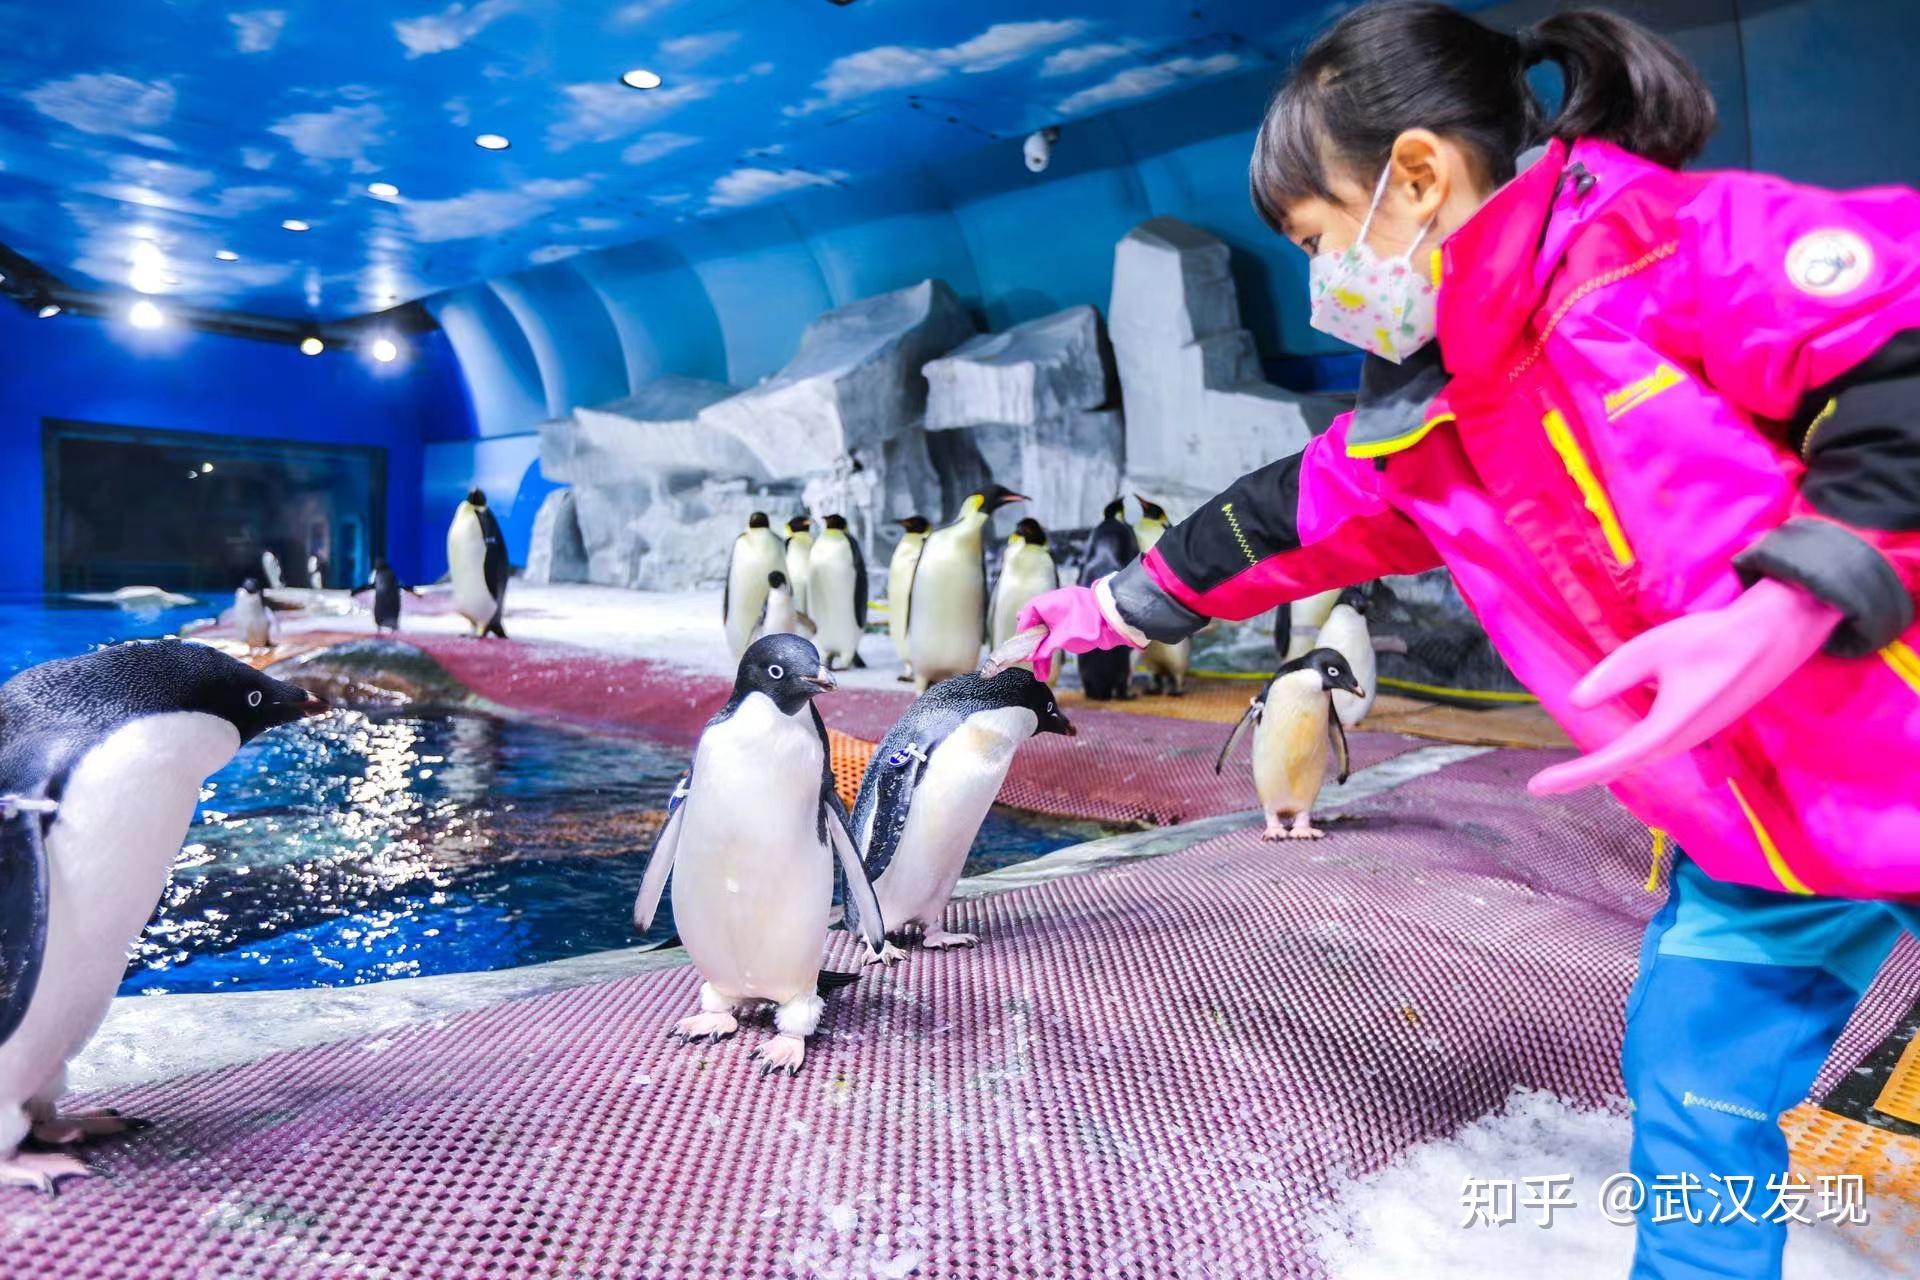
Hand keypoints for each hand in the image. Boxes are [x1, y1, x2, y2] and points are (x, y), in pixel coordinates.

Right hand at [1010, 585, 1141, 681]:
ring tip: (1040, 676)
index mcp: (1047, 603)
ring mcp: (1060, 620)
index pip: (1027, 615)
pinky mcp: (1067, 630)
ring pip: (1044, 639)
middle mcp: (1051, 610)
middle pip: (1034, 629)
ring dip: (1041, 656)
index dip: (1022, 633)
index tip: (1019, 650)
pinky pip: (1053, 642)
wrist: (1114, 620)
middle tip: (1027, 664)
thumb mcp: (1064, 637)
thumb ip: (1046, 647)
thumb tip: (1031, 658)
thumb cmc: (1089, 621)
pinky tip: (1045, 670)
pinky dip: (1050, 654)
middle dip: (1031, 649)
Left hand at [1528, 579, 1840, 794]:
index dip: (1573, 775)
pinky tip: (1616, 749)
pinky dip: (1629, 752)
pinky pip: (1657, 746)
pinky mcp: (1702, 726)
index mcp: (1666, 728)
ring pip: (1642, 757)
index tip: (1538, 786)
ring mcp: (1694, 736)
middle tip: (1544, 784)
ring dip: (1608, 765)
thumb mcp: (1652, 651)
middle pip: (1624, 765)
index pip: (1611, 760)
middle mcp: (1680, 741)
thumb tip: (1576, 701)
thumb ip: (1614, 677)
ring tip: (1569, 775)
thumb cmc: (1712, 640)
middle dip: (1584, 774)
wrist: (1774, 636)